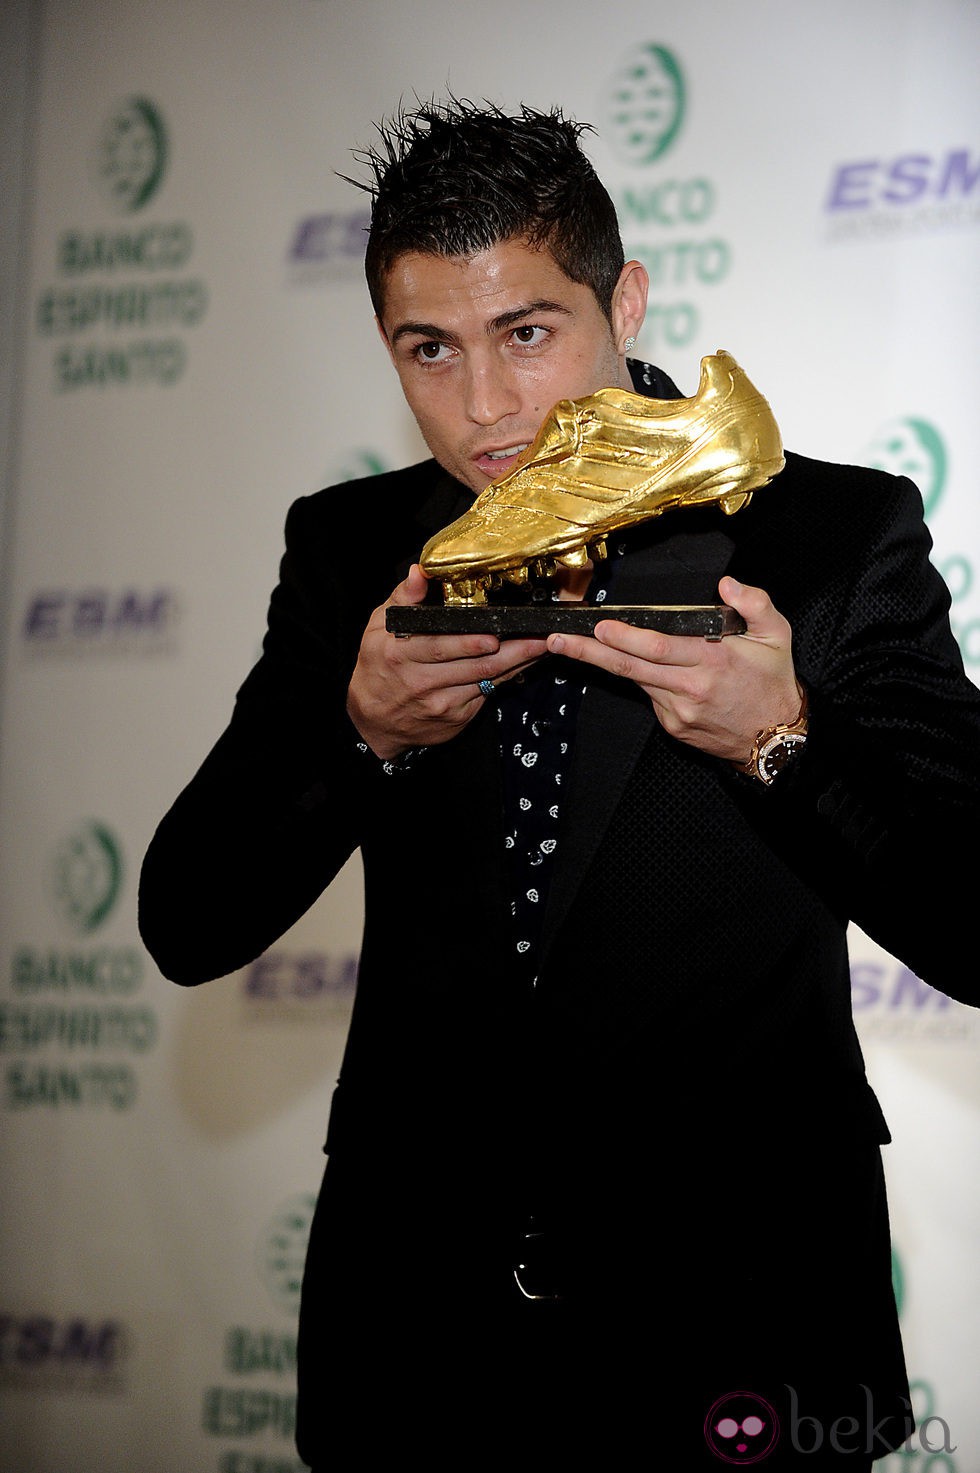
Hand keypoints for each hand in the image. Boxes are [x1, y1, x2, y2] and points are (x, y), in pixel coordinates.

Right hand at [347, 564, 548, 759]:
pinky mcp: (457, 717)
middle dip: (512, 650)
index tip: (495, 631)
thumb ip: (404, 598)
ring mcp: (441, 702)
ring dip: (518, 662)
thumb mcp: (379, 627)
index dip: (469, 641)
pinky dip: (507, 677)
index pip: (439, 645)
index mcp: (401, 654)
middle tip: (538, 635)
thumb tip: (421, 570)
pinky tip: (523, 663)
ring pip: (486, 679)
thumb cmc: (378, 666)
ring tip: (541, 644)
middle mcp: (421, 681)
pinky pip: (487, 693)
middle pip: (474, 664)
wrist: (374, 720)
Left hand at [545, 576, 799, 763]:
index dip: (625, 638)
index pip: (658, 647)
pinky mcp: (673, 726)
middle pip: (630, 667)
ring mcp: (677, 711)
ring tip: (573, 645)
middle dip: (589, 652)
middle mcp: (690, 688)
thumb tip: (727, 584)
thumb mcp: (777, 635)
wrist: (776, 738)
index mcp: (712, 662)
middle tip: (558, 640)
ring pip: (635, 681)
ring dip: (603, 663)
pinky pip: (649, 695)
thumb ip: (754, 603)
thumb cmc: (773, 682)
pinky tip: (639, 667)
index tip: (601, 625)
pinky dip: (641, 678)